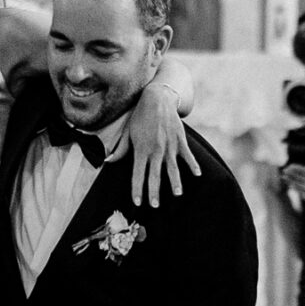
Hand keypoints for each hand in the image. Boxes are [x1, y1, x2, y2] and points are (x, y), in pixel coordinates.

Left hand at [129, 83, 199, 208]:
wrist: (157, 99)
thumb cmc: (140, 117)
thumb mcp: (127, 133)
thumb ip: (120, 149)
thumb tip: (108, 160)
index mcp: (141, 150)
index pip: (137, 174)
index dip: (137, 190)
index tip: (137, 202)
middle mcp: (155, 150)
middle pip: (155, 176)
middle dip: (154, 192)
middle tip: (154, 206)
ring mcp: (169, 146)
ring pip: (172, 168)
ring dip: (175, 182)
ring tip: (177, 194)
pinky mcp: (180, 140)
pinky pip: (187, 155)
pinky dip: (193, 165)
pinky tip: (197, 175)